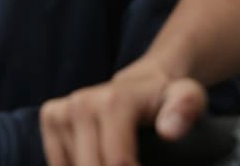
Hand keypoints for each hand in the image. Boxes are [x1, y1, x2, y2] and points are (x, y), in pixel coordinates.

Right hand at [40, 64, 207, 165]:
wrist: (141, 82)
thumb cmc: (167, 97)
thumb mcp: (189, 98)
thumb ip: (184, 110)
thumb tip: (168, 132)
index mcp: (112, 103)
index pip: (117, 163)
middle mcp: (80, 104)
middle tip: (139, 165)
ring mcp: (61, 110)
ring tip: (119, 164)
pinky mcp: (50, 117)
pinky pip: (57, 162)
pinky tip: (96, 161)